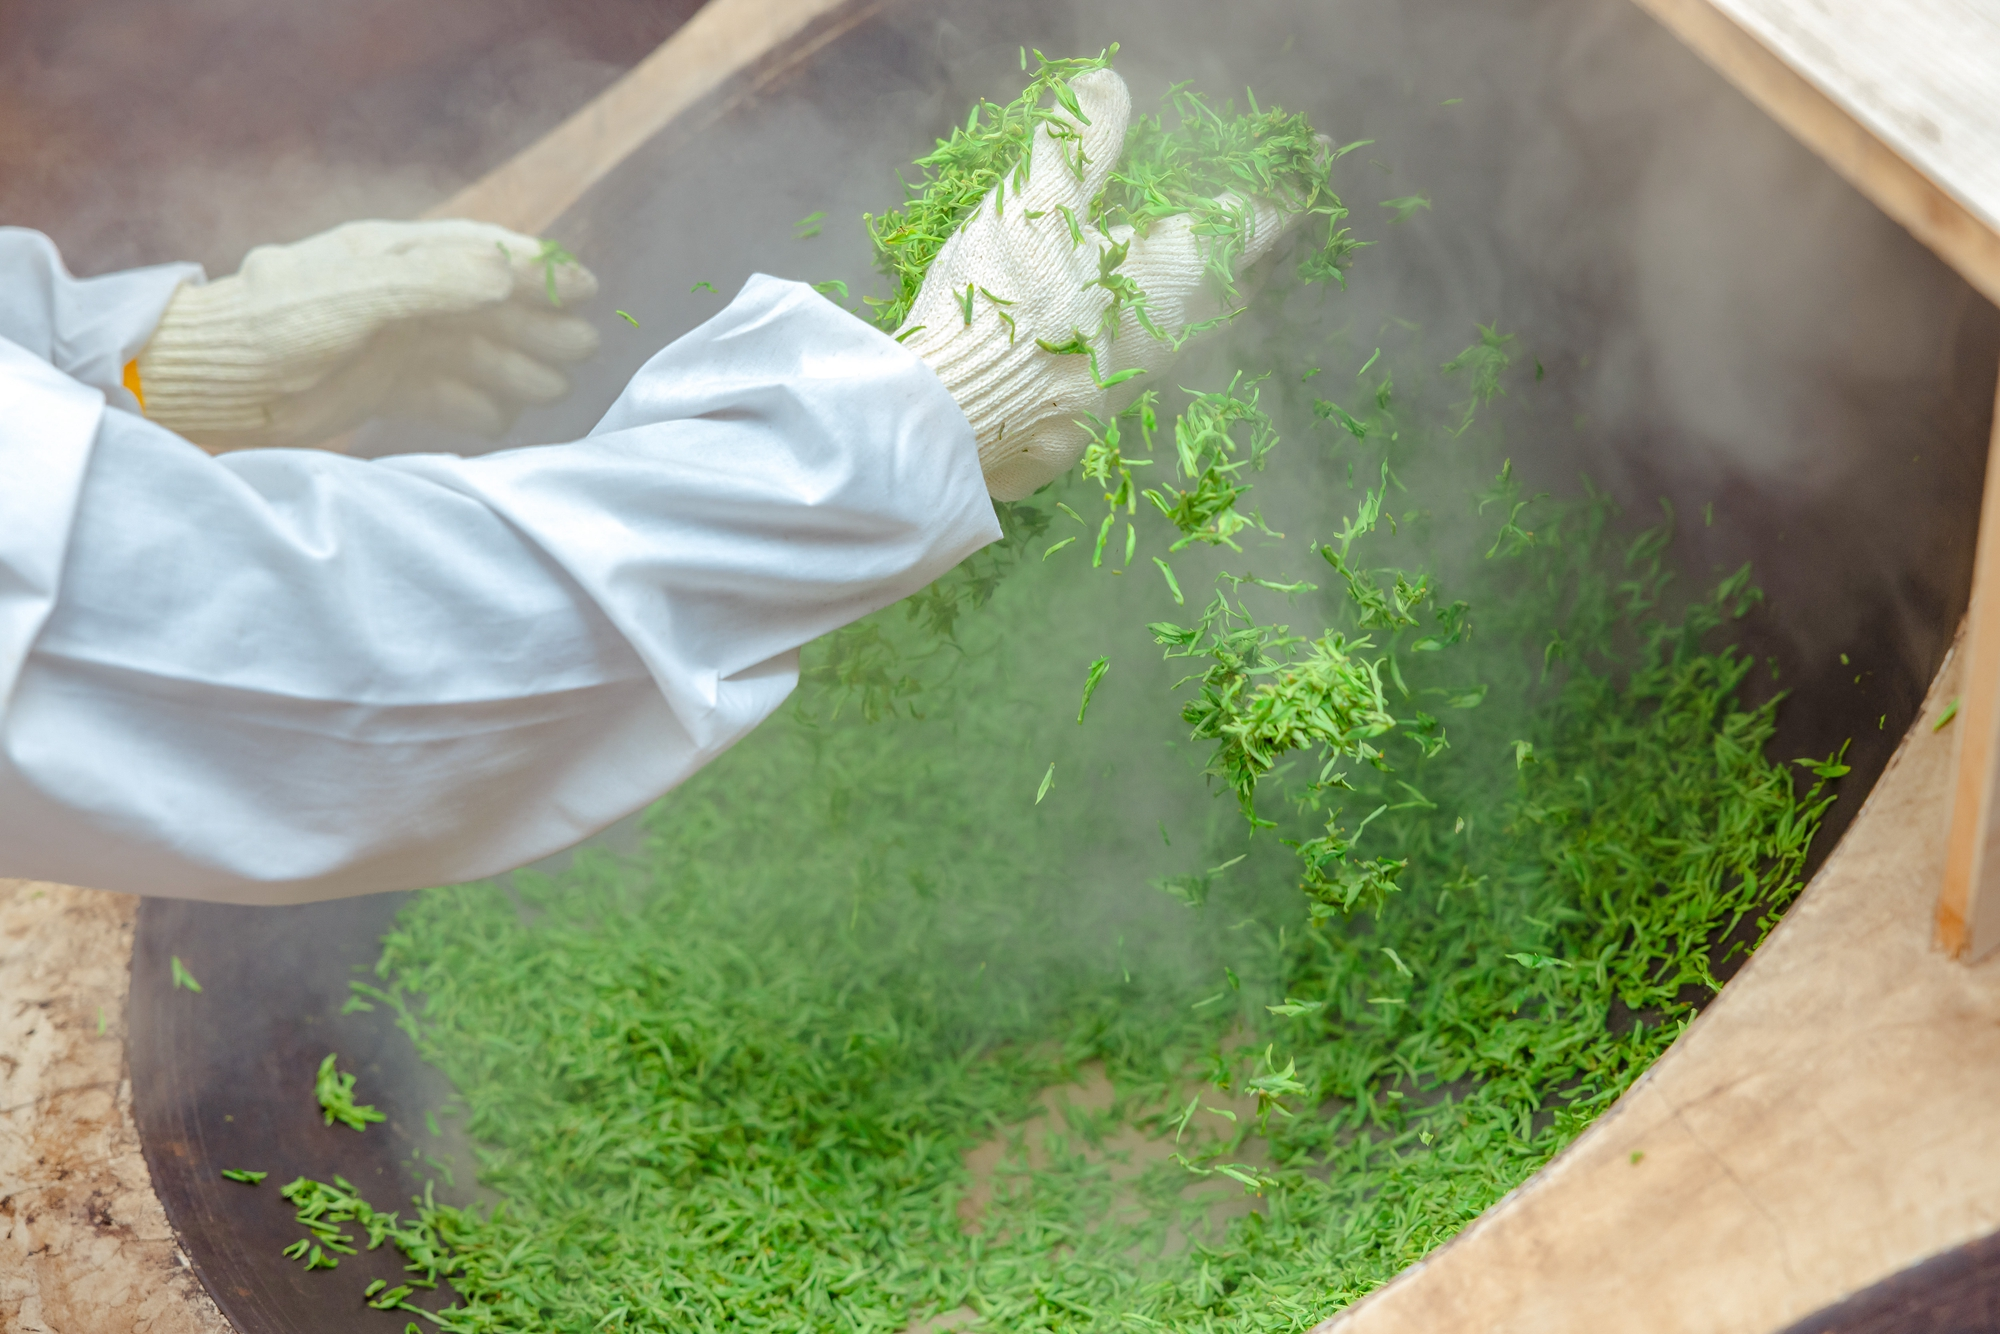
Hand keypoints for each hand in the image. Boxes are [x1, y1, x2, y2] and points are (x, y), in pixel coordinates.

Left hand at [135, 219, 599, 450]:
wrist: (210, 386)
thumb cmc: (274, 329)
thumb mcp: (357, 295)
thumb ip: (435, 281)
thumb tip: (511, 273)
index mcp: (392, 254)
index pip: (479, 253)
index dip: (536, 268)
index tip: (586, 288)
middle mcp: (398, 295)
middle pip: (486, 306)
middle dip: (538, 325)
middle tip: (584, 349)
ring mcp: (391, 342)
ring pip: (472, 351)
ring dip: (517, 367)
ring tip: (558, 389)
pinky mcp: (377, 387)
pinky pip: (442, 393)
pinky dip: (476, 406)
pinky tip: (504, 420)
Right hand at [899, 69, 1306, 500]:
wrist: (957, 418)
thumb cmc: (1002, 304)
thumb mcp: (1033, 205)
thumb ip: (1080, 143)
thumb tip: (1108, 83)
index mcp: (1173, 270)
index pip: (1252, 221)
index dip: (1287, 184)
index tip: (1311, 153)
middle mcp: (1178, 326)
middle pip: (1242, 276)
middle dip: (1263, 238)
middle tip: (1275, 205)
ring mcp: (1148, 371)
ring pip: (1209, 319)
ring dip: (1222, 280)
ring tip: (1220, 250)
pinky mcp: (1113, 403)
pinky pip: (1169, 347)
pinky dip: (1178, 313)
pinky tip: (1146, 304)